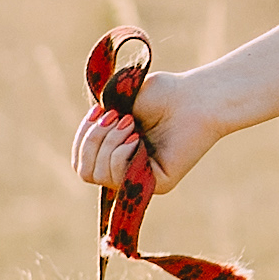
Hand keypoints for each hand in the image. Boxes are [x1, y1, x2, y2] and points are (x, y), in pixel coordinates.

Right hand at [70, 66, 233, 203]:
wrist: (196, 96)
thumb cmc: (164, 94)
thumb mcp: (118, 105)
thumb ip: (97, 125)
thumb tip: (84, 143)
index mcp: (118, 153)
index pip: (82, 161)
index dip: (82, 137)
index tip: (98, 110)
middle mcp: (128, 170)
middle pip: (84, 171)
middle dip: (92, 140)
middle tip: (117, 117)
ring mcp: (141, 179)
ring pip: (97, 175)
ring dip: (108, 143)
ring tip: (130, 124)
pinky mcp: (156, 185)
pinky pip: (118, 177)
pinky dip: (120, 154)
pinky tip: (137, 137)